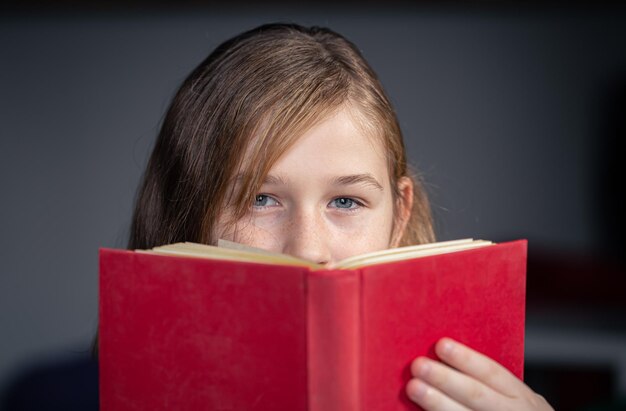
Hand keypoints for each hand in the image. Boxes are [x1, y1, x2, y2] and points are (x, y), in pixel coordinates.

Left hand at [406, 338, 553, 409]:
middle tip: (418, 364)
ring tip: (413, 387)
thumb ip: (483, 379)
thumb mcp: (511, 395)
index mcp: (519, 395)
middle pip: (475, 394)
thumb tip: (440, 356)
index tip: (441, 344)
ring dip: (436, 402)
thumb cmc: (509, 410)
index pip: (491, 372)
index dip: (466, 358)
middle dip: (445, 379)